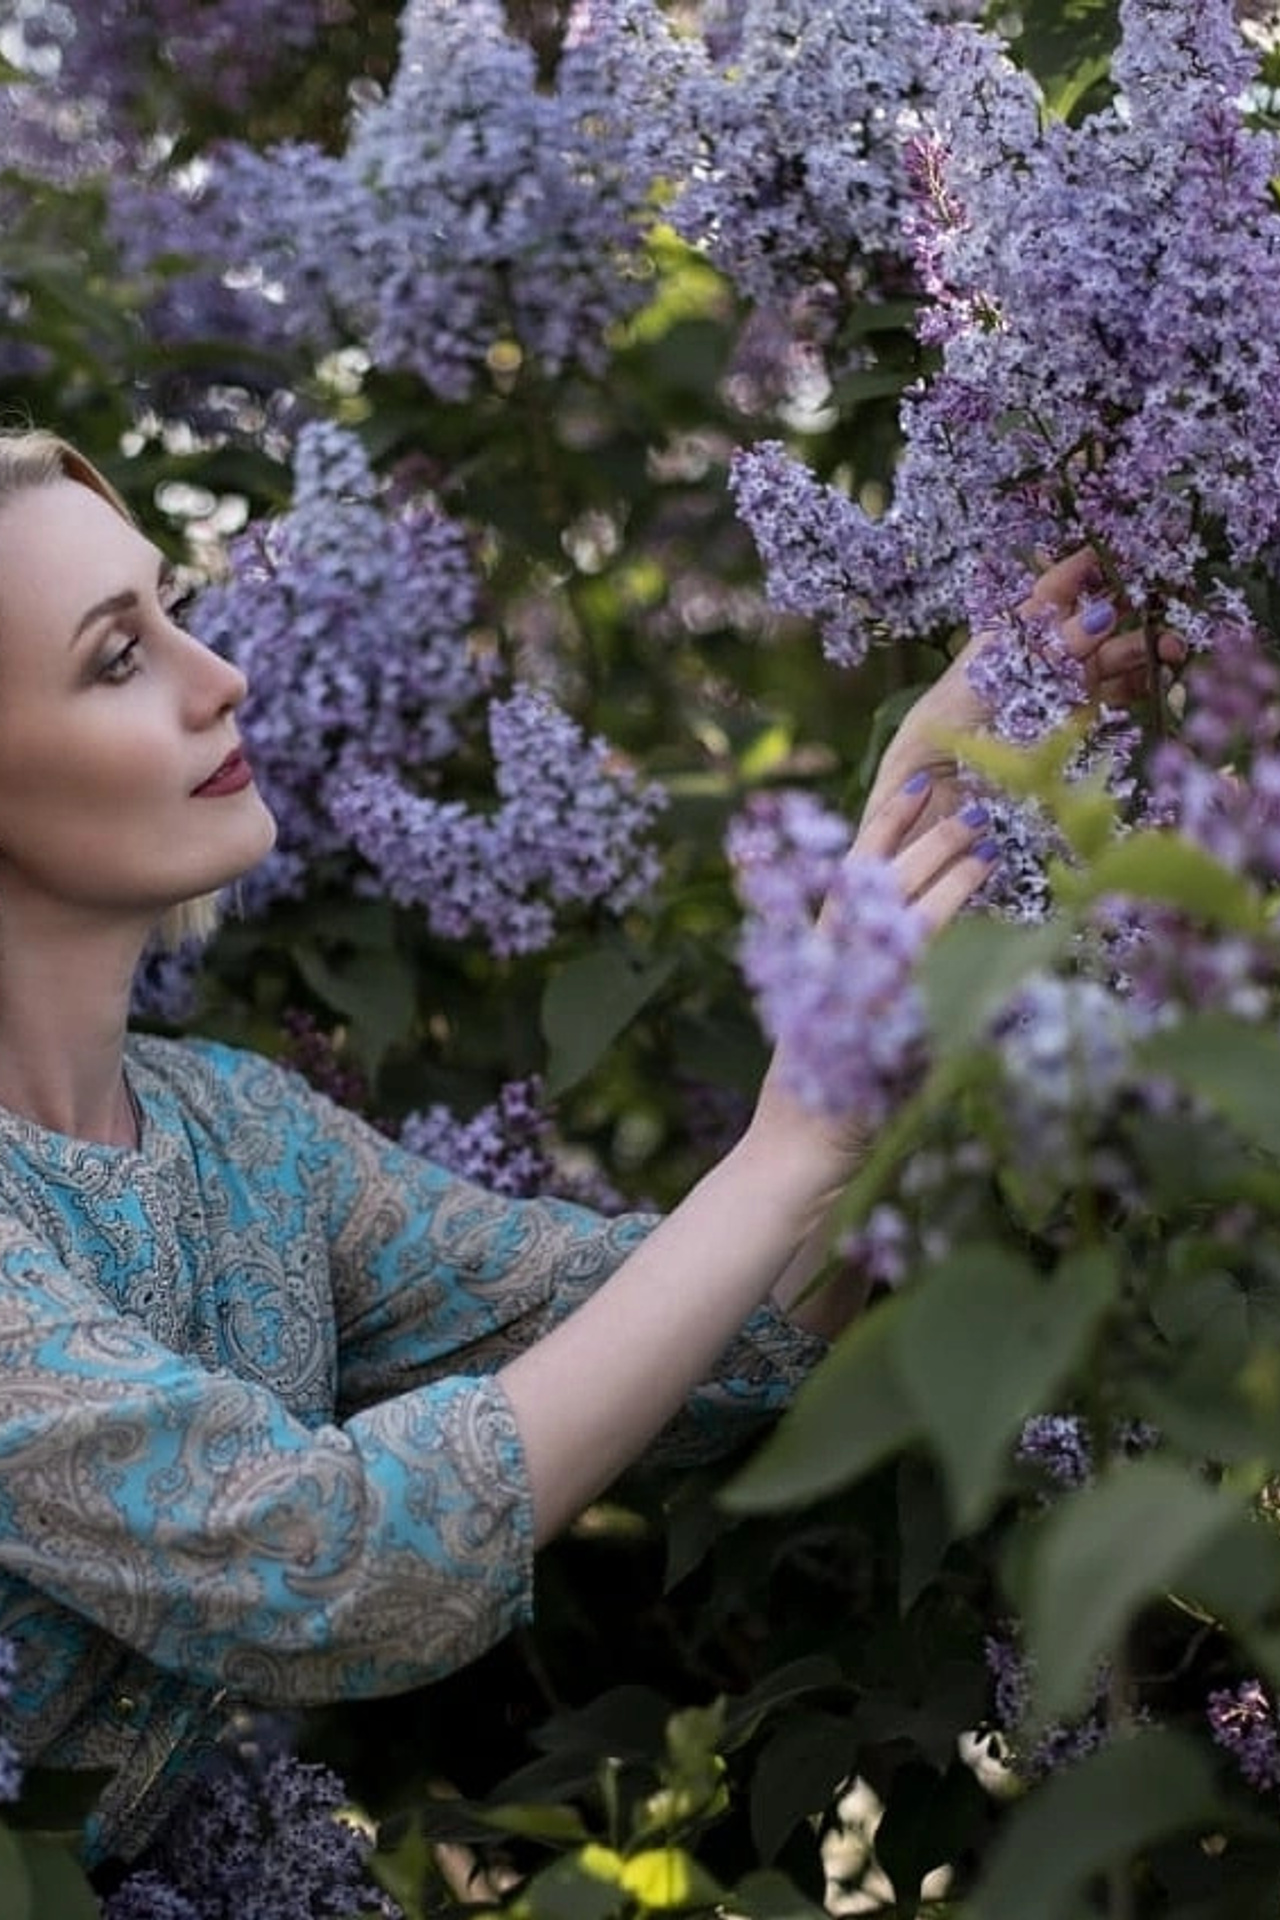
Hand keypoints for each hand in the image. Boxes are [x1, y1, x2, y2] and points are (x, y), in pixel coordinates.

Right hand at [752, 771, 996, 1169]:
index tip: (915, 780)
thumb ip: (879, 973)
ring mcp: (849, 987)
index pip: (852, 869)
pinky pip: (916, 958)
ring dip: (944, 871)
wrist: (798, 1152)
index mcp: (819, 952)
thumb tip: (926, 927)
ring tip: (987, 841)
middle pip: (878, 878)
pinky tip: (981, 901)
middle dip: (926, 836)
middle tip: (971, 802)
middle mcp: (828, 960)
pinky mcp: (875, 1018)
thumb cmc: (832, 1093)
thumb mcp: (849, 1020)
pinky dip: (948, 924)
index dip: (884, 823)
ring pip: (898, 909)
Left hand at [864, 548, 1185, 828]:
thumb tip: (1101, 614)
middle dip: (1135, 611)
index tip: (1121, 549)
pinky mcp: (1082, 719)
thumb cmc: (955, 713)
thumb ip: (1053, 645)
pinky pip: (1122, 696)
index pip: (1060, 586)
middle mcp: (1050, 649)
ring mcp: (1069, 683)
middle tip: (1165, 609)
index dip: (1088, 566)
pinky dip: (1147, 689)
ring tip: (1174, 649)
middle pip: (1101, 620)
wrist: (944, 775)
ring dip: (1149, 650)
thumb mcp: (1001, 669)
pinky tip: (1167, 685)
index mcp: (1022, 626)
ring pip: (1119, 657)